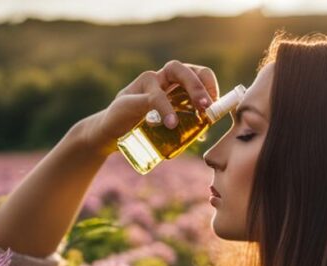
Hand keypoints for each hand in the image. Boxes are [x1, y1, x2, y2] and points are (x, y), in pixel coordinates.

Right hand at [80, 60, 219, 153]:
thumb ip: (181, 126)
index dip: (210, 85)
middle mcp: (161, 78)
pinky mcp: (133, 95)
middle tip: (208, 106)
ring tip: (200, 109)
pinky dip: (165, 108)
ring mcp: (147, 84)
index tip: (217, 106)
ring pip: (173, 71)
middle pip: (187, 69)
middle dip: (202, 84)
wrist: (109, 135)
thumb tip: (204, 133)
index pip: (197, 74)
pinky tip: (172, 123)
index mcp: (173, 85)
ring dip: (192, 87)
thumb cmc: (140, 130)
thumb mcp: (165, 128)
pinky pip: (154, 97)